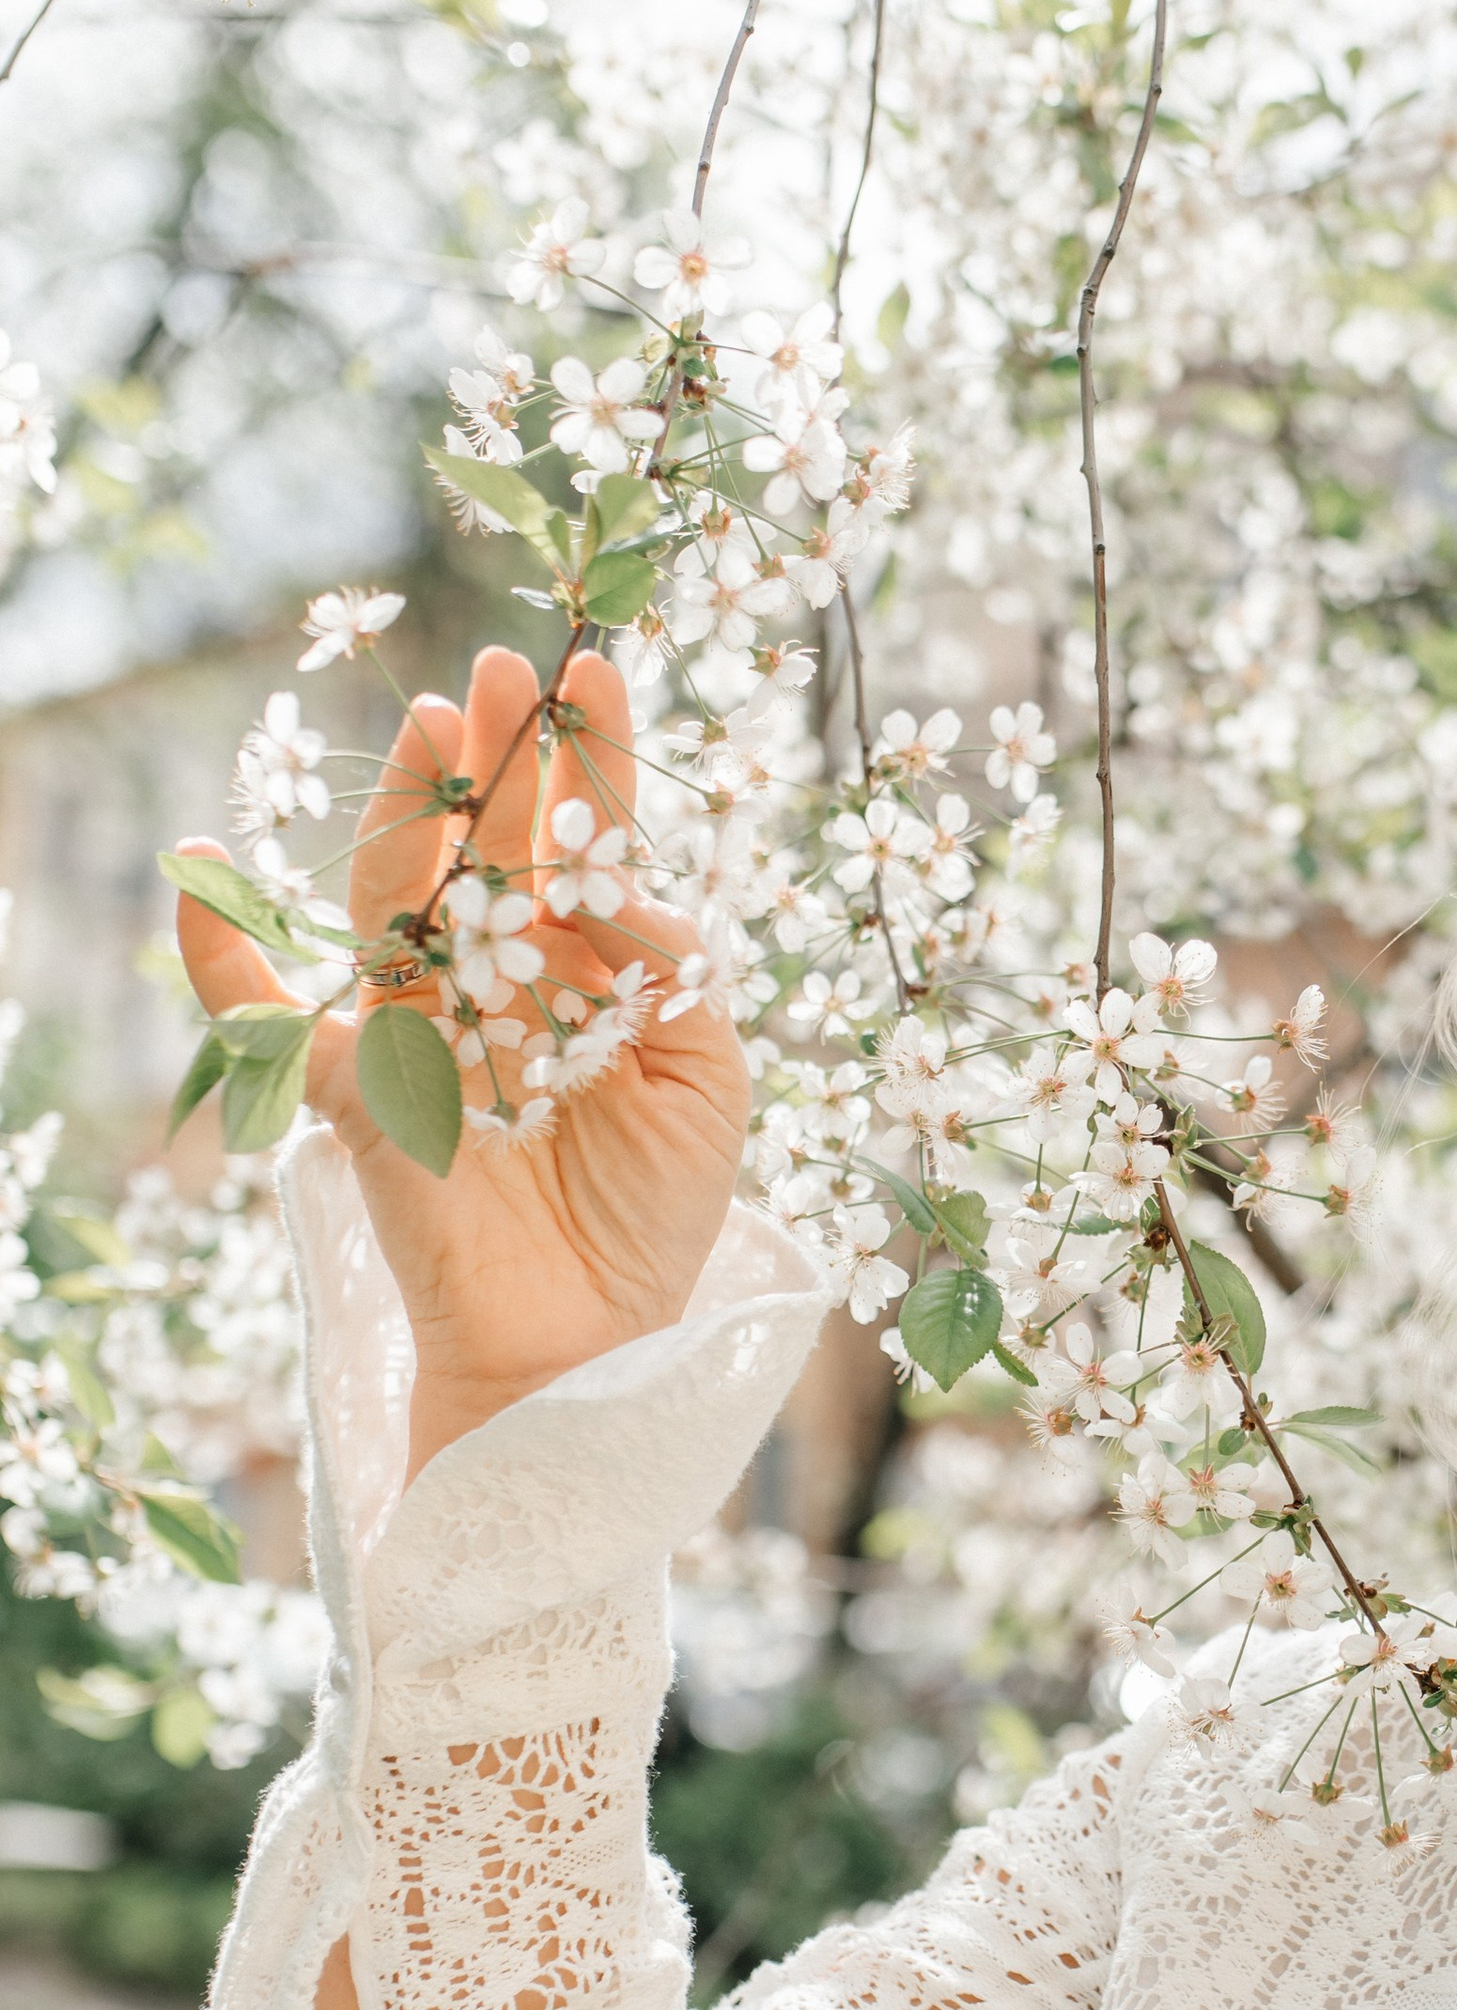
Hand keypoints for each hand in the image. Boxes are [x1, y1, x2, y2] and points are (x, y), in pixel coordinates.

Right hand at [175, 644, 750, 1478]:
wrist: (589, 1341)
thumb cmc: (653, 1211)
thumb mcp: (706, 1076)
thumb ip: (671, 966)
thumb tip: (607, 880)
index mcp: (579, 969)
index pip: (578, 840)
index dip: (585, 757)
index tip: (596, 669)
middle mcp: (493, 979)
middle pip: (480, 841)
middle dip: (494, 752)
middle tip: (503, 670)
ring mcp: (419, 1025)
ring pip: (394, 895)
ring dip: (403, 811)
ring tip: (433, 730)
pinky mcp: (359, 1087)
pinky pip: (271, 1013)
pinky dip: (221, 952)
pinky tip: (198, 877)